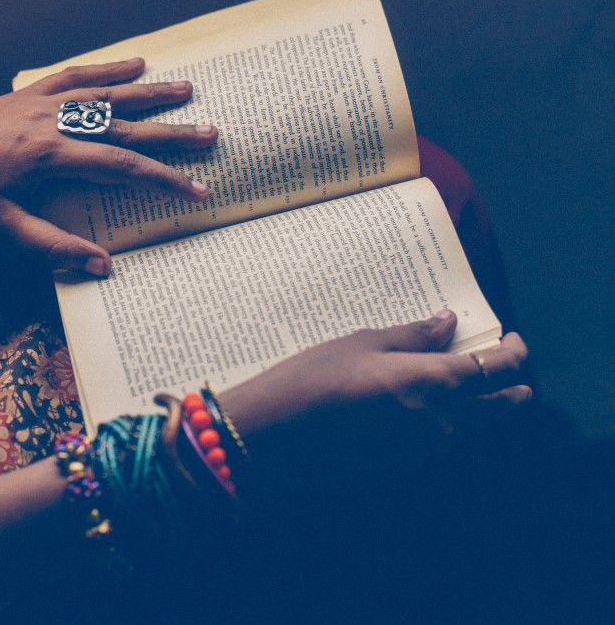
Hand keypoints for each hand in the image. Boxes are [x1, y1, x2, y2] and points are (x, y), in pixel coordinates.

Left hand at [0, 57, 216, 274]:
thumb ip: (52, 246)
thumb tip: (102, 265)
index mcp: (47, 156)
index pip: (120, 167)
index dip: (162, 181)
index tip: (197, 192)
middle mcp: (50, 122)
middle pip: (123, 124)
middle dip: (171, 132)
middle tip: (212, 133)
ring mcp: (38, 104)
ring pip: (105, 94)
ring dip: (148, 91)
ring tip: (187, 88)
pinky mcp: (26, 96)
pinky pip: (73, 77)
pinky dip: (105, 70)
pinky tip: (131, 64)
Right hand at [221, 310, 530, 435]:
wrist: (276, 435)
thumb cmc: (315, 378)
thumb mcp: (363, 344)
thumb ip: (413, 335)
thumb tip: (447, 322)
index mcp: (437, 383)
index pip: (500, 369)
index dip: (514, 352)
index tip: (511, 339)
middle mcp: (442, 422)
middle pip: (502, 408)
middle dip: (512, 387)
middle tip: (507, 369)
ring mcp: (424, 450)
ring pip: (470, 427)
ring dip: (474, 406)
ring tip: (456, 383)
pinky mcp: (402, 466)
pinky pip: (438, 442)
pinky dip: (442, 423)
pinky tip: (415, 408)